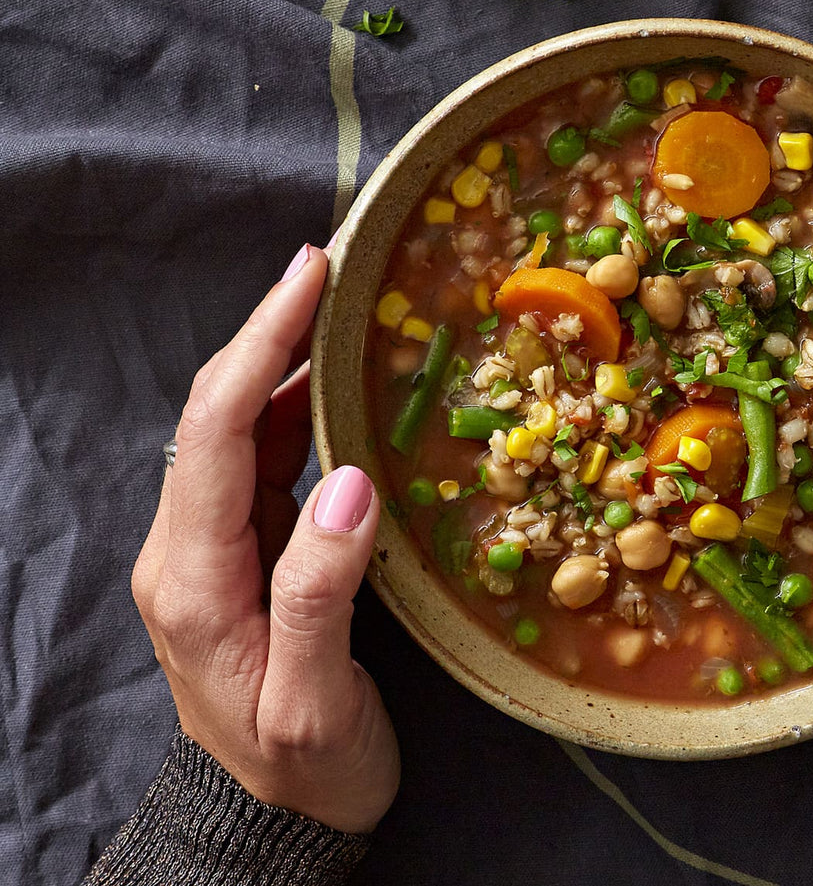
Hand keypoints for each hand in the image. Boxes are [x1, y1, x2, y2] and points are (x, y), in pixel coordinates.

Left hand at [130, 242, 399, 833]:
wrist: (276, 820)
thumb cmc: (302, 768)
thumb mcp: (314, 699)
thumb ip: (321, 590)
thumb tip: (350, 481)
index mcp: (192, 576)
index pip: (219, 428)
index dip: (261, 342)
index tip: (309, 277)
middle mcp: (187, 550)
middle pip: (219, 412)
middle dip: (268, 330)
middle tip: (329, 265)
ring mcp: (213, 550)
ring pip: (241, 430)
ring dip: (285, 362)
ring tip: (340, 307)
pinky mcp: (246, 557)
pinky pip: (266, 464)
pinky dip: (301, 411)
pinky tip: (339, 386)